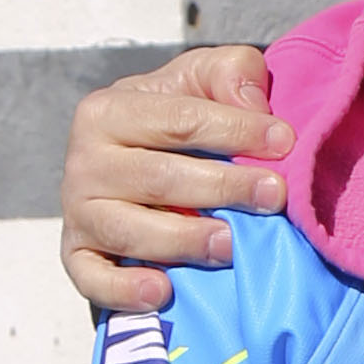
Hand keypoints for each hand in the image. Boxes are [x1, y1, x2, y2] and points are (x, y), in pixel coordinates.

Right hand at [62, 44, 286, 312]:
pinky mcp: (78, 258)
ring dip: (185, 240)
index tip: (284, 143)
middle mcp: (85, 161)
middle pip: (159, 179)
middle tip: (274, 197)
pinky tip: (163, 291)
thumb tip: (253, 103)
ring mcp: (79, 213)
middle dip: (222, 188)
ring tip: (232, 245)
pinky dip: (125, 289)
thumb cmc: (174, 127)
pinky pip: (95, 279)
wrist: (134, 175)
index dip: (235, 131)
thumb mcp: (200, 83)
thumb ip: (230, 73)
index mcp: (109, 110)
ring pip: (132, 231)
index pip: (178, 121)